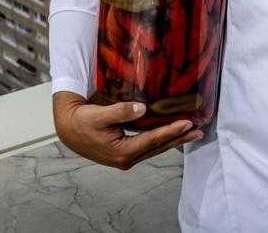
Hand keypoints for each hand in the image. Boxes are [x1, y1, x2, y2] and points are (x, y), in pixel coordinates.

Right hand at [53, 91, 203, 170]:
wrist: (68, 129)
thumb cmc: (82, 122)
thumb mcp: (100, 115)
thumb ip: (122, 112)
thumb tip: (142, 108)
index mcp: (122, 153)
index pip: (153, 140)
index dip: (171, 131)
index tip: (187, 123)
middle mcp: (127, 159)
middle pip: (159, 147)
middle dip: (179, 139)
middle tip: (199, 131)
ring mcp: (126, 157)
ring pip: (155, 148)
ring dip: (173, 140)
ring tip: (191, 132)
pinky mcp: (125, 152)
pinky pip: (148, 146)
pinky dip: (161, 139)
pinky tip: (170, 133)